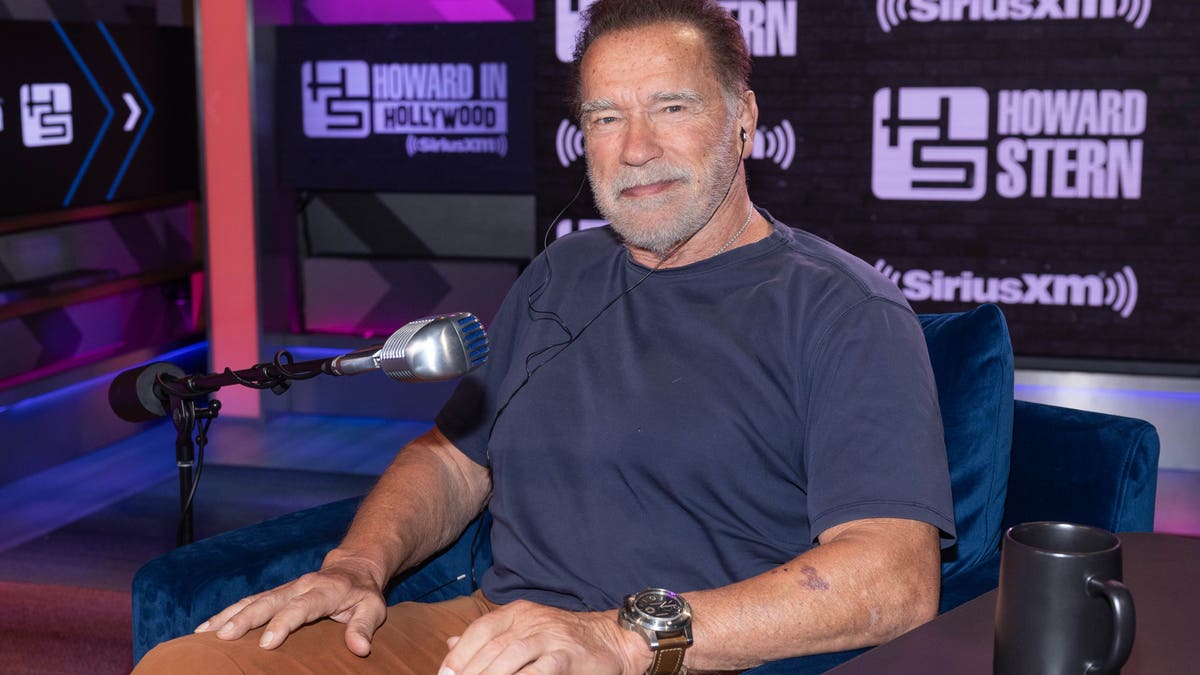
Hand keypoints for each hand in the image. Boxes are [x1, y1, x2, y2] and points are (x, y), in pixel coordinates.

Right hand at [194, 554, 388, 655]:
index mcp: (325, 590)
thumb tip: (360, 649)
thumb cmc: (362, 594)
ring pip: (254, 599)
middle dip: (246, 618)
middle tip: (225, 636)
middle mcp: (301, 586)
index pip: (302, 607)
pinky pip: (249, 601)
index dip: (284, 623)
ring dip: (229, 615)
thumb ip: (364, 627)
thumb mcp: (373, 608)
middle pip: (270, 601)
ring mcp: (286, 588)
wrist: (353, 568)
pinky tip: (206, 627)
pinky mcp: (276, 593)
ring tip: (205, 633)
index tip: (267, 643)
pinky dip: (227, 613)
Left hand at [438, 600, 647, 674]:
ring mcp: (550, 637)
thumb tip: (451, 644)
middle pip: (490, 647)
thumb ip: (489, 637)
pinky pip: (539, 670)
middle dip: (469, 672)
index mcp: (517, 613)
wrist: (612, 639)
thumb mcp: (524, 630)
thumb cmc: (563, 639)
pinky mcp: (567, 656)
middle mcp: (531, 621)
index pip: (480, 630)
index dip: (459, 656)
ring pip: (510, 656)